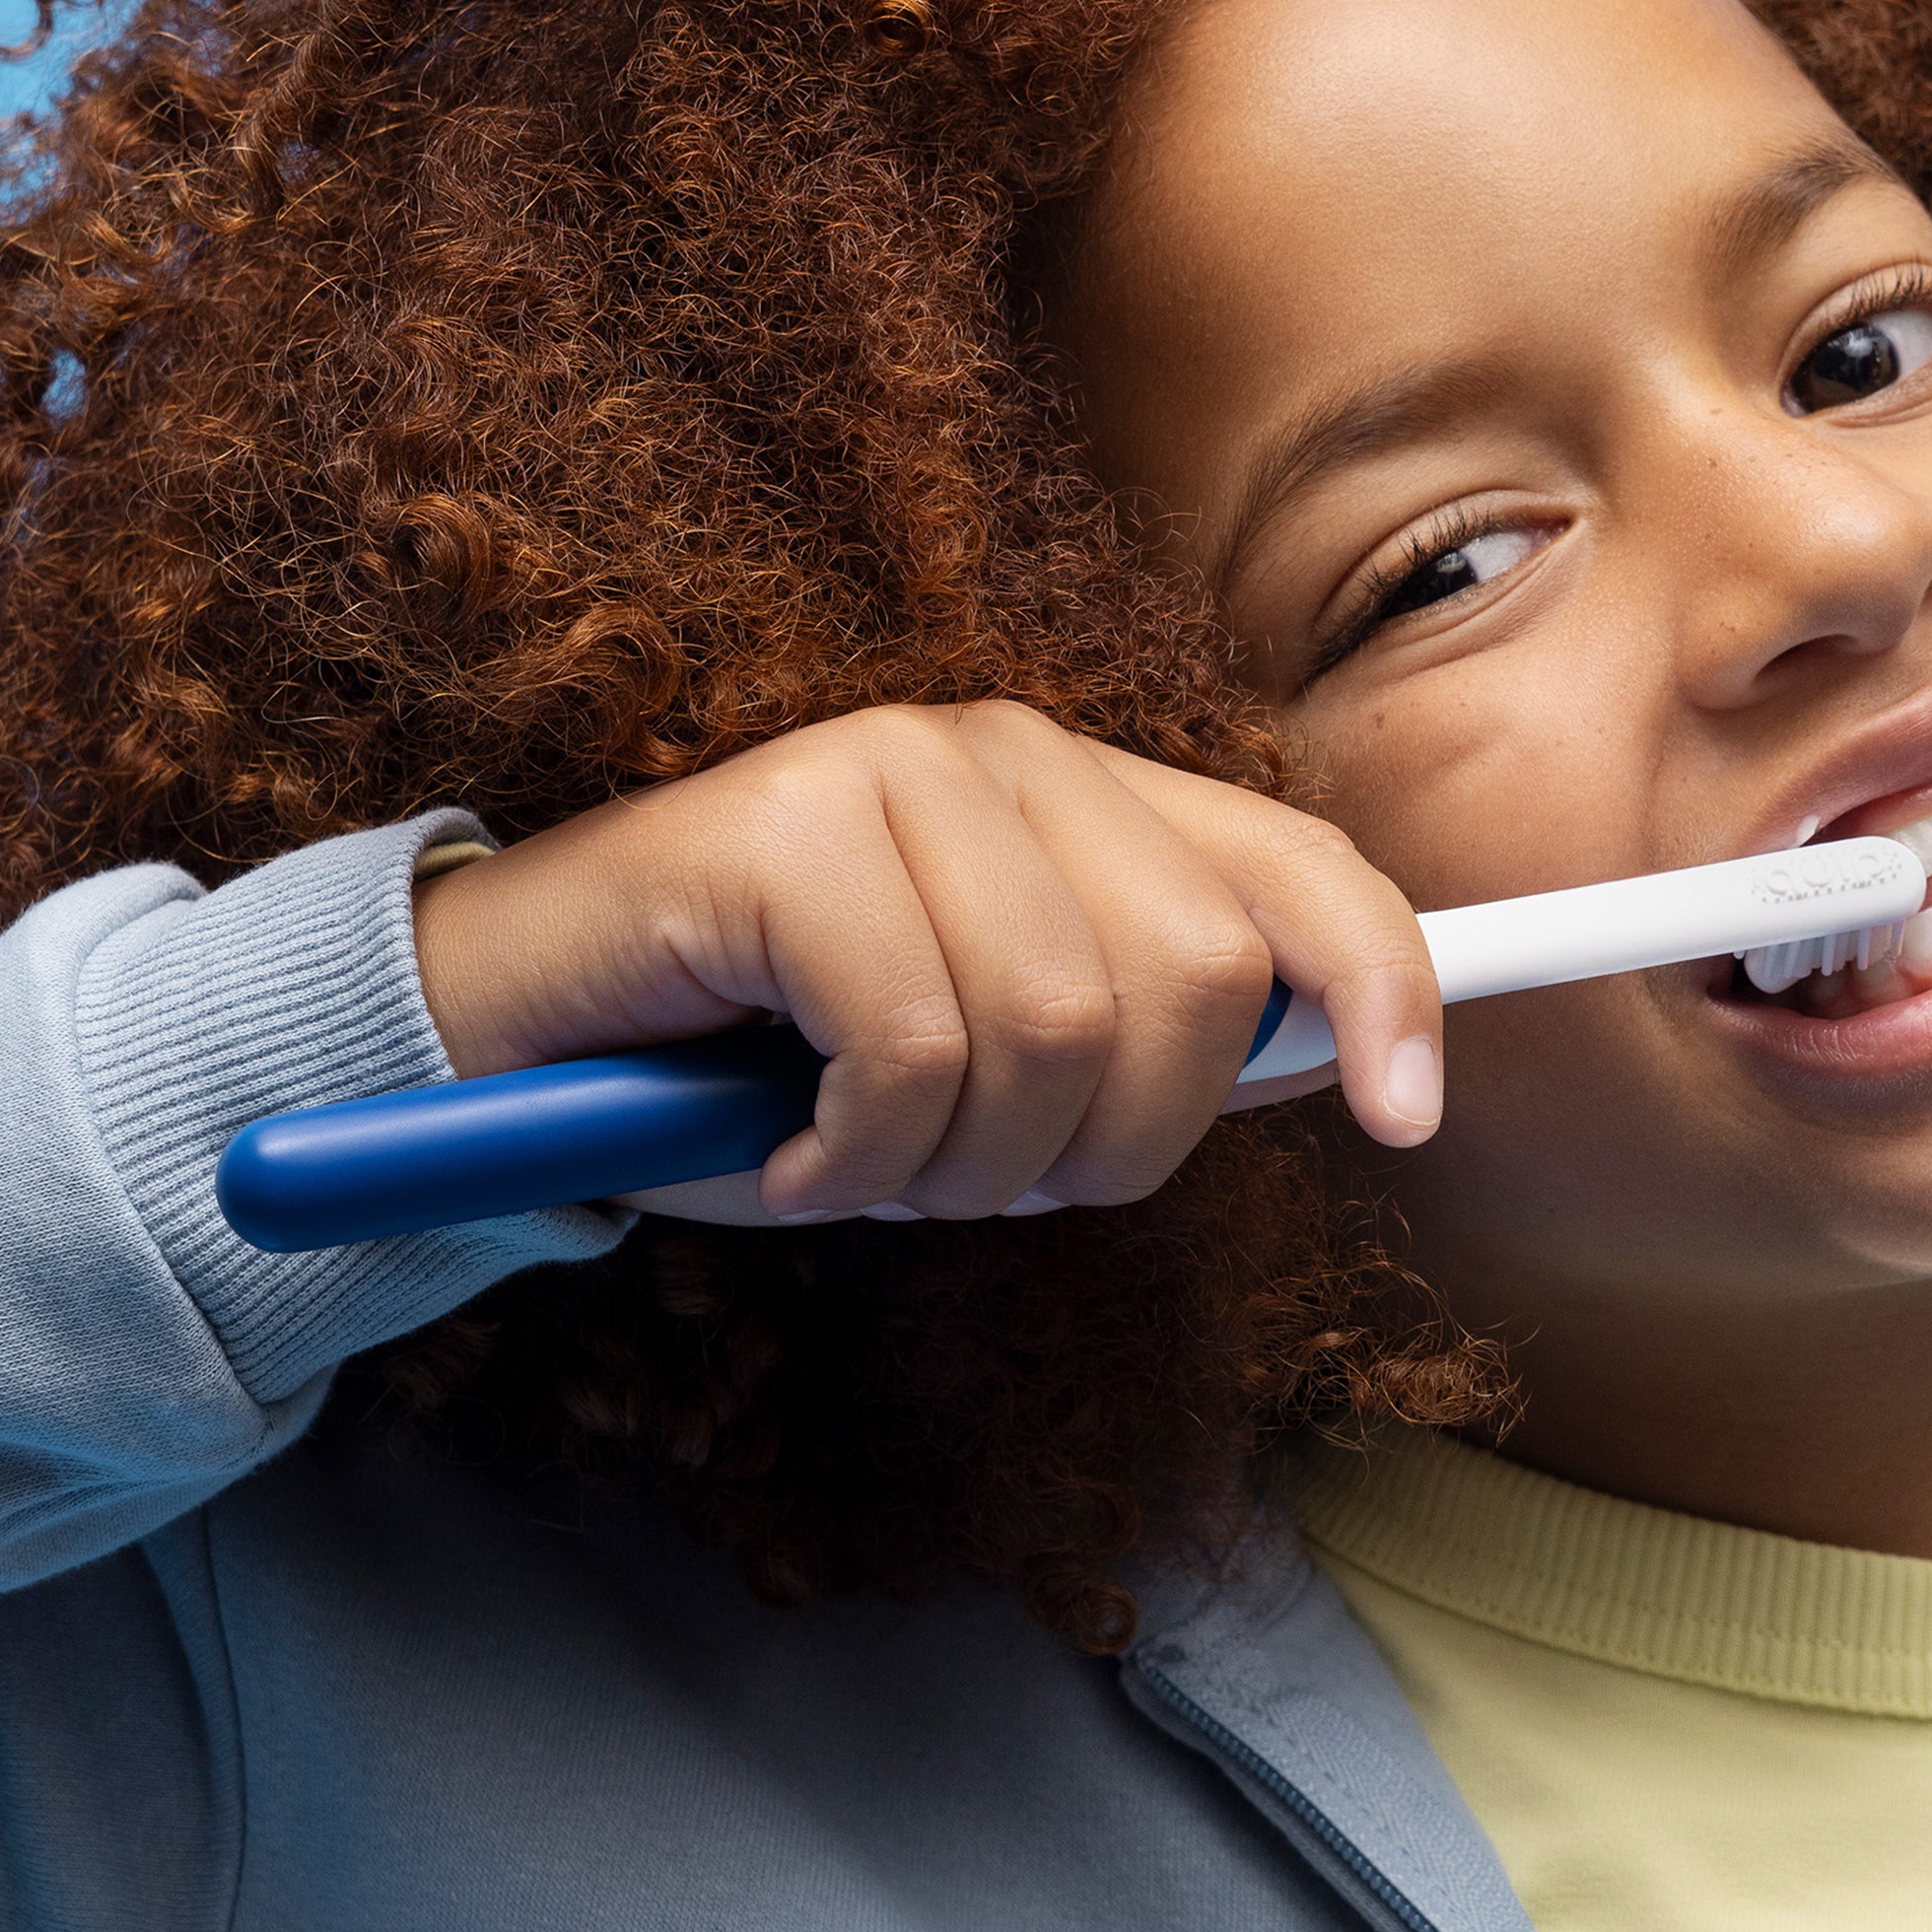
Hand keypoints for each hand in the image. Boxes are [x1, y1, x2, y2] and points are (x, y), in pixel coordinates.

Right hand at [407, 702, 1441, 1223]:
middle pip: (1198, 985)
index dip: (1384, 988)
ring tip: (862, 1162)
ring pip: (1061, 1035)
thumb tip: (1328, 1065)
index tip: (1409, 1116)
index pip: (1300, 873)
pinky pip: (917, 1048)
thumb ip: (1144, 1041)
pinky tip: (791, 1154)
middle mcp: (1011, 754)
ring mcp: (899, 768)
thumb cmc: (767, 1060)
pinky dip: (859, 1159)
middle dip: (1108, 1146)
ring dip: (960, 1167)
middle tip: (974, 1177)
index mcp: (1088, 801)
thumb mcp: (988, 1064)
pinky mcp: (789, 823)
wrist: (522, 1026)